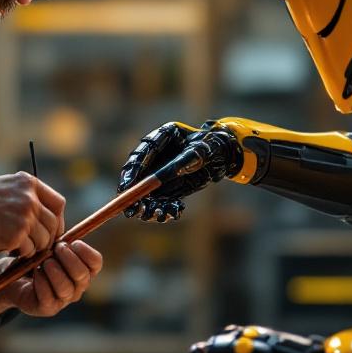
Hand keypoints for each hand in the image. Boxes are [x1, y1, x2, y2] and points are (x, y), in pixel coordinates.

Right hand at [0, 172, 64, 256]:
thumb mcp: (4, 188)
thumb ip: (25, 197)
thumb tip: (46, 216)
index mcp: (29, 183)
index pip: (59, 204)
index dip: (58, 220)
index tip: (52, 231)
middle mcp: (30, 198)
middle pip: (54, 225)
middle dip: (47, 239)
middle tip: (34, 246)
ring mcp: (24, 216)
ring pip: (44, 240)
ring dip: (33, 248)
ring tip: (16, 247)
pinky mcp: (16, 235)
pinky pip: (29, 250)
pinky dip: (21, 254)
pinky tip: (7, 250)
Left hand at [0, 241, 102, 316]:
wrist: (11, 275)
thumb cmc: (33, 256)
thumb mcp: (48, 243)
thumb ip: (60, 235)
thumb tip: (62, 216)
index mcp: (82, 269)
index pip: (95, 263)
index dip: (87, 252)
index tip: (73, 242)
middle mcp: (76, 286)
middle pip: (83, 276)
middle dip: (69, 259)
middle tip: (55, 248)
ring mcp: (63, 299)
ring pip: (66, 288)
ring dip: (55, 271)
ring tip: (43, 261)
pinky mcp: (48, 308)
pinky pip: (49, 297)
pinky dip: (42, 282)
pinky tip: (35, 273)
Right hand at [117, 122, 238, 221]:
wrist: (225, 156)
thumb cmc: (214, 147)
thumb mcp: (202, 151)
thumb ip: (185, 160)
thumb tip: (165, 175)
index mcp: (162, 136)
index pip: (140, 155)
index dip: (131, 172)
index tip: (126, 188)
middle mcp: (157, 154)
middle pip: (138, 176)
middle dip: (134, 194)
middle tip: (132, 210)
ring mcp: (160, 170)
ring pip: (147, 192)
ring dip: (148, 206)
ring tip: (154, 216)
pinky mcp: (167, 185)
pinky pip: (161, 200)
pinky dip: (164, 209)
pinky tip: (172, 213)